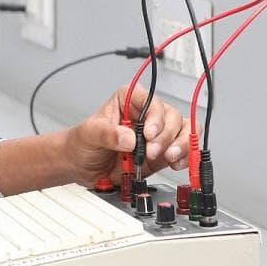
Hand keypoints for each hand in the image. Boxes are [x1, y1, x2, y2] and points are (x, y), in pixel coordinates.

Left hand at [64, 84, 189, 181]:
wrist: (81, 166)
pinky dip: (185, 156)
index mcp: (128, 100)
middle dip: (166, 136)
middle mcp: (146, 114)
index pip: (150, 99)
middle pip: (171, 116)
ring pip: (183, 130)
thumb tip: (129, 138)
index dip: (154, 115)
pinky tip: (176, 163)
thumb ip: (107, 134)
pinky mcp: (162, 151)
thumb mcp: (89, 134)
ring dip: (180, 145)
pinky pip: (185, 149)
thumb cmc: (83, 143)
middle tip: (151, 151)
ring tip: (169, 157)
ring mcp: (157, 133)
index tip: (148, 133)